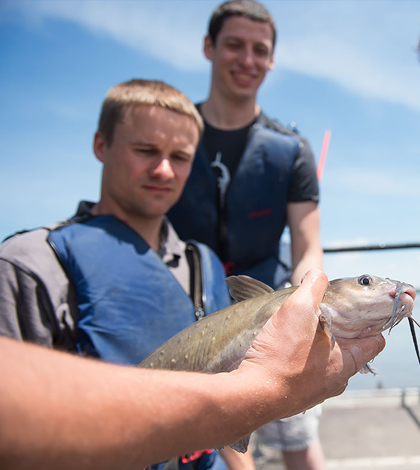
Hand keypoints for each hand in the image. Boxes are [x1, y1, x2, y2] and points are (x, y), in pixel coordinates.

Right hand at [237, 269, 384, 419]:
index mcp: (347, 362)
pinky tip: (281, 348)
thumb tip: (318, 276)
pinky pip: (302, 372)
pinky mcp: (293, 395)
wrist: (252, 393)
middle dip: (335, 330)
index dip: (367, 321)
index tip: (353, 309)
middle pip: (347, 349)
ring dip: (312, 345)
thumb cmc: (282, 354)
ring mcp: (314, 391)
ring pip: (322, 361)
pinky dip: (296, 359)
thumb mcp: (300, 308)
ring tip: (294, 330)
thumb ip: (314, 287)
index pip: (374, 340)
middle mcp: (335, 381)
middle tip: (316, 315)